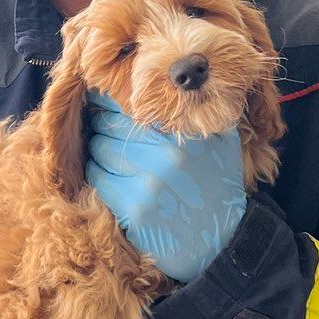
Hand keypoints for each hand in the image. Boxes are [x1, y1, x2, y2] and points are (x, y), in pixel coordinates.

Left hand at [84, 93, 246, 282]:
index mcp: (188, 131)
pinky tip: (113, 177)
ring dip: (100, 149)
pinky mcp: (134, 208)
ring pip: (99, 148)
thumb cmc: (216, 184)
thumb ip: (195, 110)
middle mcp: (169, 153)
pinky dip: (99, 173)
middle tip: (106, 128)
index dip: (114, 98)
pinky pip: (98, 177)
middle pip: (110, 123)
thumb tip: (161, 78)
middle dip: (104, 124)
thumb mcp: (219, 139)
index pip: (132, 100)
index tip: (108, 100)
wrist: (221, 241)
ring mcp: (150, 182)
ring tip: (112, 153)